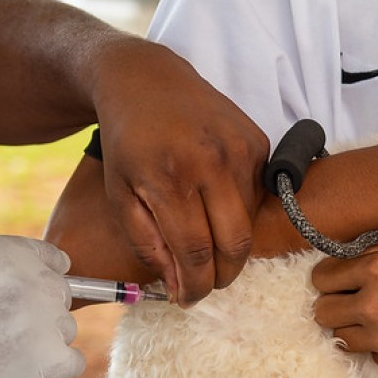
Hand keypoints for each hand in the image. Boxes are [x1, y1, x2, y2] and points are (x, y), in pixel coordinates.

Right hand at [0, 235, 84, 377]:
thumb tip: (20, 278)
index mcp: (11, 252)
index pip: (54, 261)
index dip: (37, 282)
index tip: (20, 299)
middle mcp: (37, 280)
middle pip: (60, 297)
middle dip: (37, 314)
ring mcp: (48, 320)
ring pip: (64, 331)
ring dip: (41, 343)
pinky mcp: (50, 361)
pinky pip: (73, 363)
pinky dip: (53, 371)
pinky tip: (21, 375)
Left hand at [92, 41, 269, 303]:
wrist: (146, 78)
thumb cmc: (127, 142)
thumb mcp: (119, 195)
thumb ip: (147, 244)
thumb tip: (180, 284)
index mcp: (169, 176)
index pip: (195, 251)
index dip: (195, 285)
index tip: (188, 300)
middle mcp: (211, 160)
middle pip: (234, 244)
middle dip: (221, 276)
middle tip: (205, 283)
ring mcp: (240, 148)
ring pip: (250, 224)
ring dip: (231, 246)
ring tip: (206, 246)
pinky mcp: (258, 140)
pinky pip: (258, 196)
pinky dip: (240, 213)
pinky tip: (216, 207)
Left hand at [311, 243, 377, 375]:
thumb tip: (351, 263)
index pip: (322, 278)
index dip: (329, 278)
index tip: (339, 280)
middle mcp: (373, 304)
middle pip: (322, 312)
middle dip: (334, 305)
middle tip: (354, 301)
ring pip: (340, 338)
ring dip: (353, 329)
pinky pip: (372, 355)